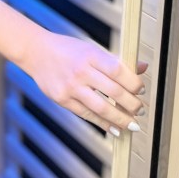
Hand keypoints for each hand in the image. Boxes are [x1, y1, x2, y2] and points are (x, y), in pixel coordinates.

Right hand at [24, 31, 145, 136]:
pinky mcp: (62, 100)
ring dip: (121, 119)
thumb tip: (142, 67)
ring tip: (132, 124)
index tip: (141, 90)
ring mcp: (71, 87)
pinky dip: (103, 124)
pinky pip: (87, 115)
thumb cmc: (67, 50)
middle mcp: (81, 71)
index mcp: (91, 55)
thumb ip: (115, 61)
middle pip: (114, 92)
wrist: (36, 52)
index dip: (134, 83)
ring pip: (102, 108)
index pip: (118, 71)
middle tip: (140, 110)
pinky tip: (114, 128)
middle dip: (132, 104)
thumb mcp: (91, 49)